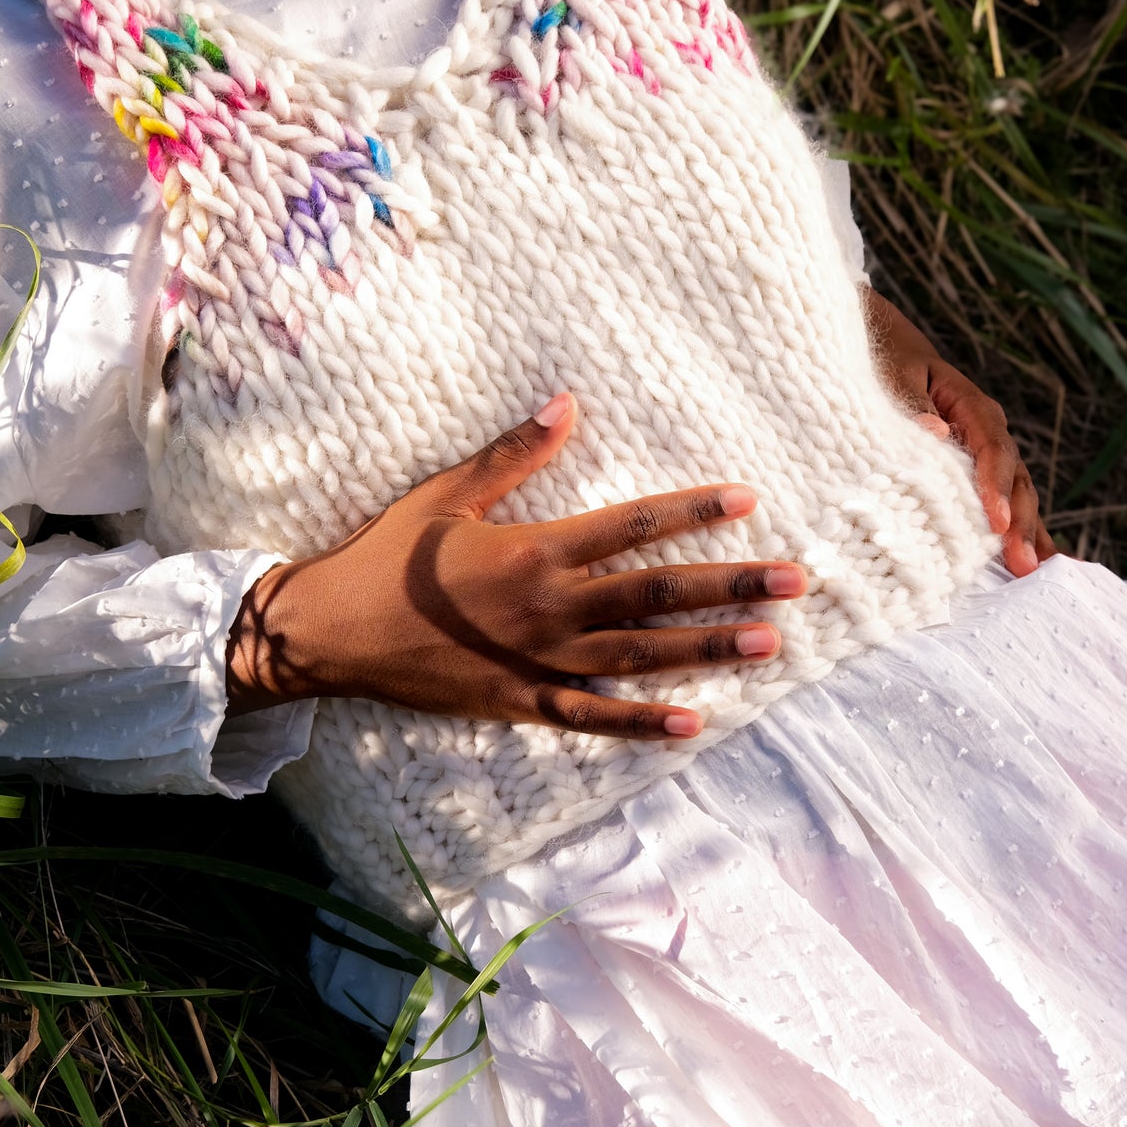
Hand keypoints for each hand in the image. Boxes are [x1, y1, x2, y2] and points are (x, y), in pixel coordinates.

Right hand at [227, 393, 807, 739]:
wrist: (330, 634)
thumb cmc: (385, 558)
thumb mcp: (445, 494)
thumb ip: (512, 455)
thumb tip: (568, 403)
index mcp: (534, 550)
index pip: (632, 526)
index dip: (693, 511)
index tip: (748, 500)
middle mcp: (550, 607)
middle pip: (657, 593)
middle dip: (731, 585)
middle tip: (795, 581)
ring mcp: (540, 660)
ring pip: (641, 654)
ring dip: (708, 649)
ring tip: (769, 642)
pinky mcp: (521, 702)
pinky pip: (592, 717)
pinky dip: (641, 722)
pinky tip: (693, 723)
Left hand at [864, 289, 1056, 576]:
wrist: (875, 342)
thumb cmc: (879, 357)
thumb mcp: (890, 374)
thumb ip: (910, 404)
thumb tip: (936, 433)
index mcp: (967, 403)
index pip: (990, 445)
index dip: (994, 485)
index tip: (994, 521)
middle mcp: (982, 430)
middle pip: (1013, 477)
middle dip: (1019, 522)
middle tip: (1022, 564)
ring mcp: (980, 453)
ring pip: (1014, 493)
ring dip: (1025, 533)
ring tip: (1034, 573)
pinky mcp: (969, 472)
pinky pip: (996, 501)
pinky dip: (1014, 531)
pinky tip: (1032, 562)